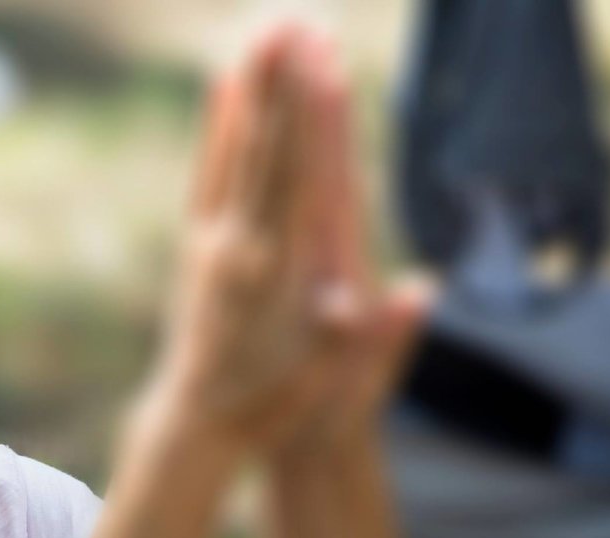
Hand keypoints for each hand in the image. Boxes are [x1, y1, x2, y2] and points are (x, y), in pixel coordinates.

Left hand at [148, 25, 359, 454]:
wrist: (194, 426)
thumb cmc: (269, 411)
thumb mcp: (326, 390)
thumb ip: (365, 342)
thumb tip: (415, 295)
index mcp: (272, 274)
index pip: (294, 181)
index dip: (306, 119)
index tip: (316, 61)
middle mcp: (234, 247)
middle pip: (259, 151)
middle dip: (276, 83)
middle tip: (287, 18)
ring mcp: (208, 243)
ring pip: (228, 152)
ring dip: (245, 90)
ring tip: (257, 32)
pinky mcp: (195, 246)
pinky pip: (209, 172)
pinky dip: (217, 127)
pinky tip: (222, 91)